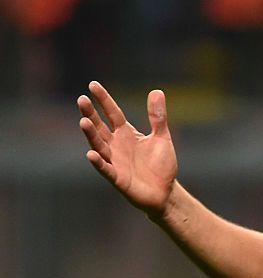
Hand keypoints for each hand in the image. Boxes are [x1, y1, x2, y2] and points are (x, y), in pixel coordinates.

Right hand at [77, 81, 177, 216]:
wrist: (165, 191)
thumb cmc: (161, 164)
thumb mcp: (162, 137)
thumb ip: (157, 117)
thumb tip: (157, 91)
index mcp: (126, 133)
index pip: (112, 113)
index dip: (103, 100)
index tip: (93, 85)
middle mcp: (116, 145)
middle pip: (100, 127)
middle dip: (91, 114)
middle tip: (81, 99)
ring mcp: (114, 161)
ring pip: (99, 146)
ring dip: (91, 135)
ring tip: (83, 121)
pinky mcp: (118, 178)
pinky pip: (106, 169)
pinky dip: (99, 163)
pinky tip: (91, 154)